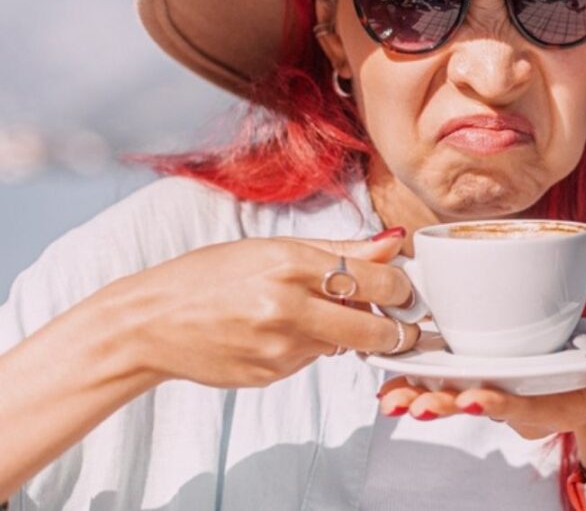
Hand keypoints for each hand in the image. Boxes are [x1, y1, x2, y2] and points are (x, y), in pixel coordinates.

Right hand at [110, 228, 421, 388]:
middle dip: (398, 328)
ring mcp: (280, 347)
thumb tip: (394, 240)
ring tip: (319, 313)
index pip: (379, 281)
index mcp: (292, 265)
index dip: (403, 287)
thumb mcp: (273, 248)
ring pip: (345, 344)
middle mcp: (289, 308)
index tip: (407, 289)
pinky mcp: (272, 374)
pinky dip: (313, 346)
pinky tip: (282, 331)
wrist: (149, 323)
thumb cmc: (208, 276)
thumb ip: (341, 249)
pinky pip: (313, 359)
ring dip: (349, 333)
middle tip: (404, 322)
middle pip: (376, 328)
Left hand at [376, 350, 585, 438]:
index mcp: (559, 401)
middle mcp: (525, 400)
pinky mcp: (489, 373)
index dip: (502, 404)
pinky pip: (450, 381)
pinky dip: (419, 383)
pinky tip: (388, 385)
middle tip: (419, 407)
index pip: (528, 406)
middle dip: (447, 406)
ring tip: (392, 402)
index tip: (475, 399)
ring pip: (460, 396)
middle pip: (483, 405)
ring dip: (424, 399)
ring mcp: (505, 389)